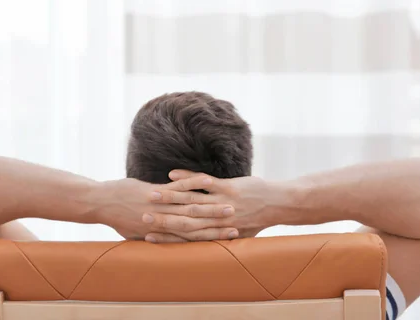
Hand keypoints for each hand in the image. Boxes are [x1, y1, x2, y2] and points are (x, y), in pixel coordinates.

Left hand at [95, 175, 238, 241]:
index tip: (233, 236)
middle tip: (239, 223)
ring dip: (212, 205)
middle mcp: (164, 221)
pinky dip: (193, 183)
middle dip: (220, 223)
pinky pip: (176, 187)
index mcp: (163, 232)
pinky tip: (208, 180)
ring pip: (190, 206)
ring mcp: (159, 206)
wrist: (100, 204)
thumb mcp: (136, 233)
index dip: (215, 237)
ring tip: (232, 203)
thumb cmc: (117, 217)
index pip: (194, 237)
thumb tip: (162, 239)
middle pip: (197, 224)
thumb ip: (152, 235)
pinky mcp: (153, 191)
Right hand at [145, 170, 277, 242]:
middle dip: (161, 218)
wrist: (278, 205)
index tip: (146, 236)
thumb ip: (222, 238)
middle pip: (183, 220)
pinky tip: (171, 173)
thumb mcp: (240, 233)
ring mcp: (221, 203)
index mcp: (216, 232)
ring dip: (168, 198)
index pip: (185, 237)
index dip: (165, 237)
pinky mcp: (228, 188)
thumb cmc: (258, 219)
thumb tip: (209, 245)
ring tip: (149, 196)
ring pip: (191, 202)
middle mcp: (216, 220)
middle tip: (140, 217)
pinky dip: (187, 178)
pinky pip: (204, 183)